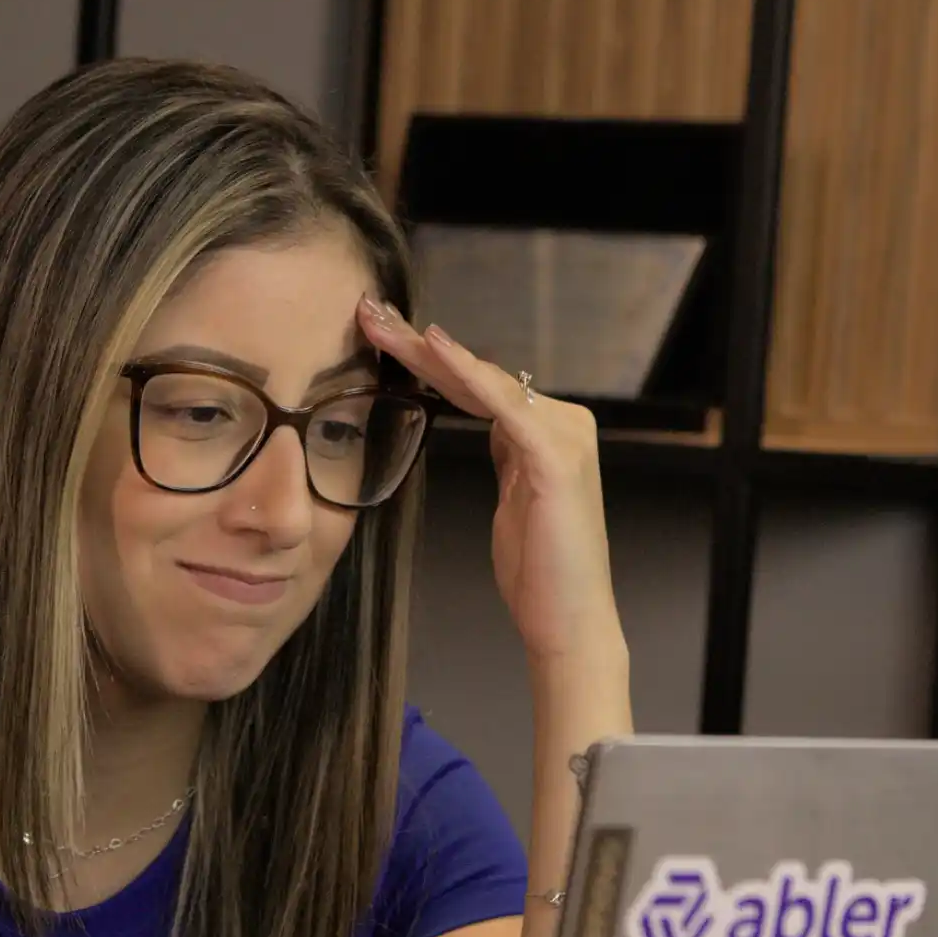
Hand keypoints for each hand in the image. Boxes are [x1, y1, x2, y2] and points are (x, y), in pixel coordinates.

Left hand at [359, 294, 623, 672]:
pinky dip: (469, 374)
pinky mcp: (557, 458)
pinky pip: (504, 406)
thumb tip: (485, 421)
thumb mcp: (514, 500)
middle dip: (418, 345)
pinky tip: (437, 347)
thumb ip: (505, 456)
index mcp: (549, 432)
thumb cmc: (539, 572)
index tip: (381, 335)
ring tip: (381, 325)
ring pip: (484, 382)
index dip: (428, 360)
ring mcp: (563, 437)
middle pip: (478, 376)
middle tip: (368, 313)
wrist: (569, 623)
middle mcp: (563, 423)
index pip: (479, 386)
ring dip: (428, 351)